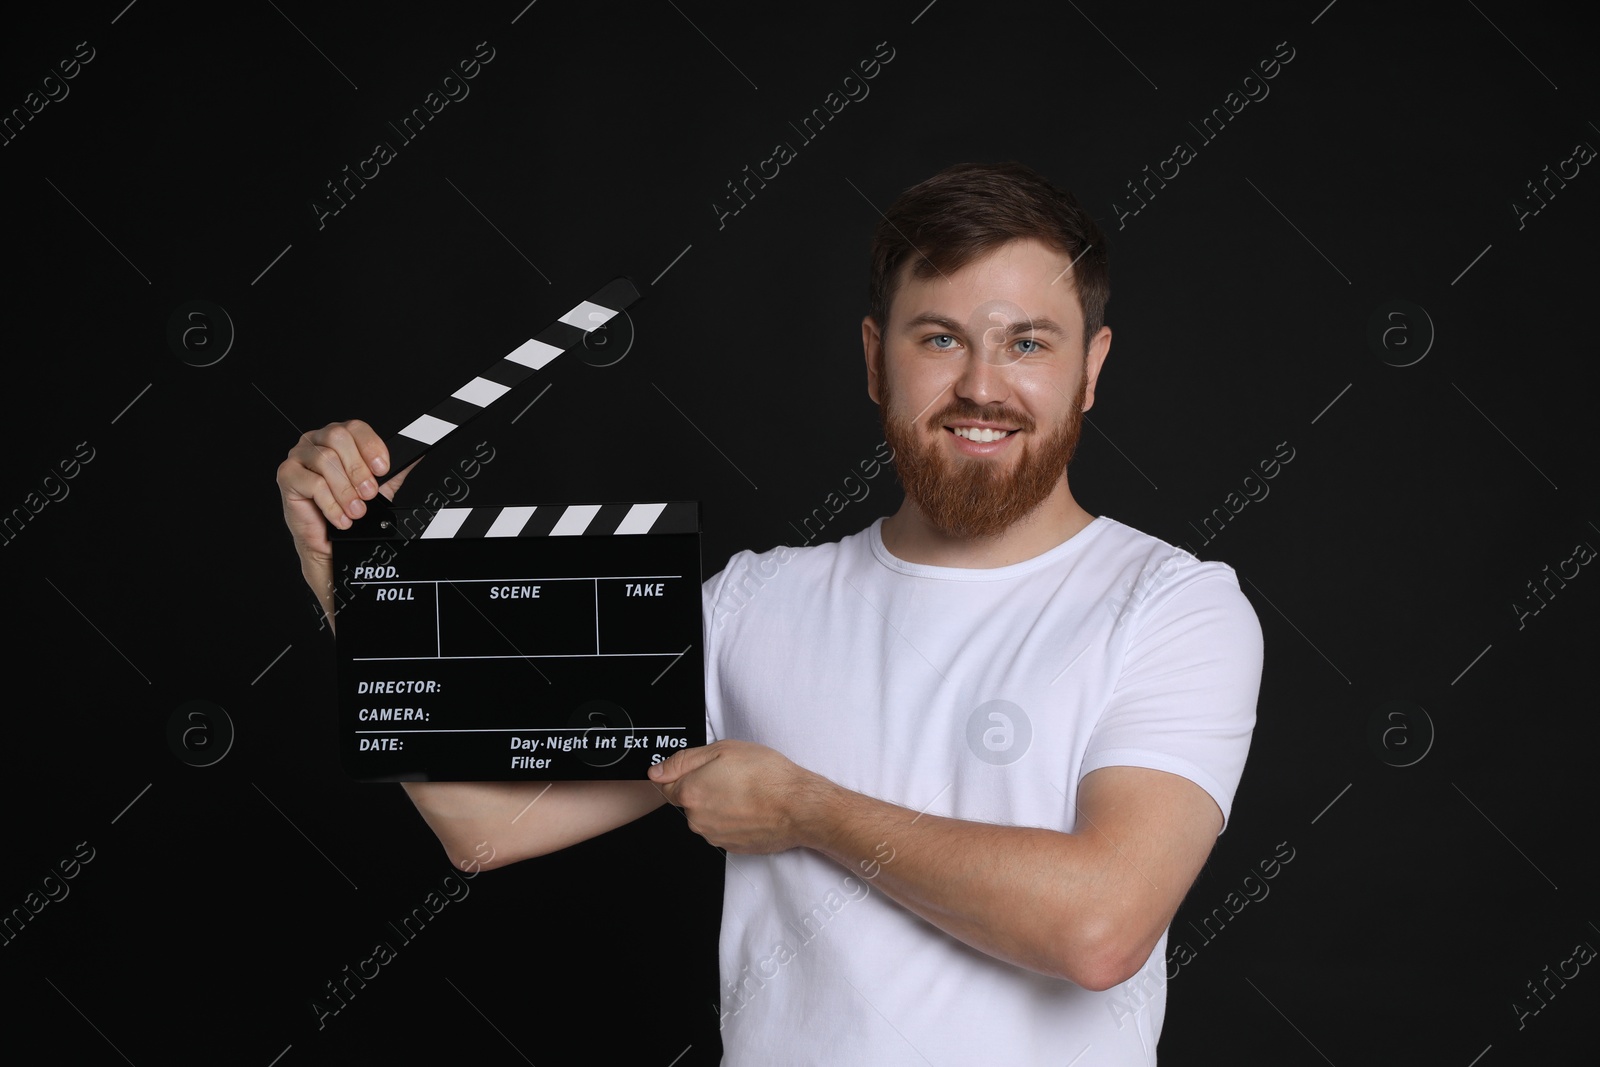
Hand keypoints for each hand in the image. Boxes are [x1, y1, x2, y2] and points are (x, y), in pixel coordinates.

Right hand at [275, 420, 416, 626]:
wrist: (332, 544)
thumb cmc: (351, 511)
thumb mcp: (380, 487)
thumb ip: (396, 469)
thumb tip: (419, 453)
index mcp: (338, 438)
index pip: (355, 427)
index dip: (371, 447)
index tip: (383, 469)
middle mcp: (316, 441)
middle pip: (338, 438)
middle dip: (358, 470)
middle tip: (369, 494)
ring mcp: (298, 457)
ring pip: (325, 460)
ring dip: (346, 490)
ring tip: (356, 511)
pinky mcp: (287, 477)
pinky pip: (313, 483)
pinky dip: (331, 504)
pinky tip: (340, 518)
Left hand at [647, 740, 828, 853]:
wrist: (798, 807)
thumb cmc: (767, 776)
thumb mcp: (723, 749)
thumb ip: (683, 760)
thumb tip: (656, 770)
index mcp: (690, 793)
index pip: (666, 785)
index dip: (685, 773)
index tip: (705, 769)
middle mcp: (697, 819)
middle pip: (688, 802)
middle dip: (703, 788)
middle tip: (731, 776)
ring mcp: (714, 836)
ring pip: (706, 816)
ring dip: (719, 804)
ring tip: (746, 791)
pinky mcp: (732, 847)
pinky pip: (724, 829)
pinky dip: (733, 819)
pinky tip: (751, 807)